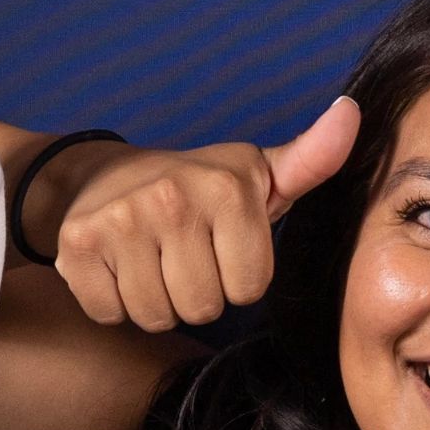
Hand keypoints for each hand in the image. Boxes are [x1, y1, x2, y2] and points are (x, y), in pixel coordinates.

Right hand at [47, 98, 360, 331]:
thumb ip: (311, 159)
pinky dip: (112, 301)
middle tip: (179, 253)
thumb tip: (352, 114)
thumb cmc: (194, 187)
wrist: (98, 174)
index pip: (249, 288)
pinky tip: (116, 266)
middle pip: (203, 307)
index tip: (217, 244)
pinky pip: (110, 313)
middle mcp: (173, 199)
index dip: (236, 276)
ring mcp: (121, 221)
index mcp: (227, 188)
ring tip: (149, 260)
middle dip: (195, 292)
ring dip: (154, 301)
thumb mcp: (257, 174)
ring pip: (157, 315)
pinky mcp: (76, 245)